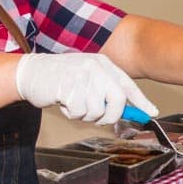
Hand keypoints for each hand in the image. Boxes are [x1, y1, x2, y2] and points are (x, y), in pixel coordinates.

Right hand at [13, 52, 156, 124]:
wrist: (30, 72)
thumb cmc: (60, 79)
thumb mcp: (87, 79)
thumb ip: (106, 92)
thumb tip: (126, 110)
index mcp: (103, 64)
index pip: (128, 85)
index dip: (141, 101)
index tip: (152, 113)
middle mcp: (96, 67)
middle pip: (118, 100)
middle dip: (110, 116)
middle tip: (98, 119)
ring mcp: (82, 75)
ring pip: (97, 110)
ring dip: (85, 115)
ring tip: (73, 103)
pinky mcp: (68, 86)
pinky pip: (79, 112)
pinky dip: (71, 113)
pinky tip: (63, 102)